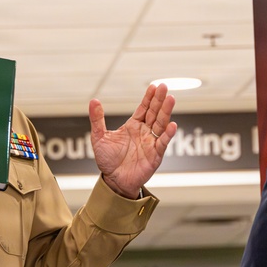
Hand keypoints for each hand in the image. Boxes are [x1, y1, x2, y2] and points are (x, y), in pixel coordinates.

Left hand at [89, 83, 176, 197]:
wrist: (113, 181)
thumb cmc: (107, 160)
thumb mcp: (99, 137)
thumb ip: (97, 119)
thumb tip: (94, 101)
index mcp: (133, 126)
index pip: (144, 108)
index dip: (149, 97)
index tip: (155, 86)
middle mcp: (144, 132)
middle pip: (154, 112)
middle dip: (159, 100)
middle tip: (165, 87)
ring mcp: (151, 143)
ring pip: (161, 124)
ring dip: (166, 112)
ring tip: (171, 99)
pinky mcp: (155, 155)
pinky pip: (163, 143)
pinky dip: (167, 134)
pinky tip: (172, 125)